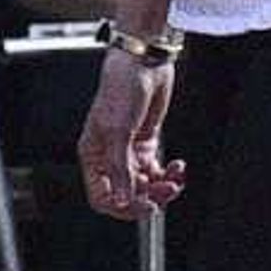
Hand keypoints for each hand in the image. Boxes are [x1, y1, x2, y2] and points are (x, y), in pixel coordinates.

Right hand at [78, 48, 185, 218]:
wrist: (143, 64)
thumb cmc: (121, 89)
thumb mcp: (118, 131)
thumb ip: (120, 168)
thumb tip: (123, 199)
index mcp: (93, 156)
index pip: (102, 196)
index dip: (123, 206)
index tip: (146, 205)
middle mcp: (108, 156)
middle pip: (126, 194)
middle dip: (149, 195)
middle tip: (167, 191)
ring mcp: (128, 151)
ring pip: (144, 184)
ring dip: (162, 186)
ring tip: (175, 179)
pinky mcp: (146, 144)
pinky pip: (156, 170)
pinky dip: (169, 174)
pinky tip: (178, 167)